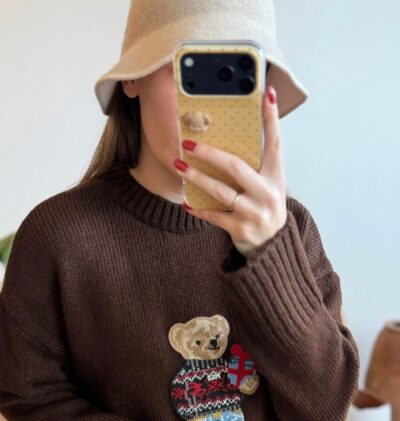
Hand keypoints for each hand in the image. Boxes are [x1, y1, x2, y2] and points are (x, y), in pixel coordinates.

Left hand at [172, 85, 286, 257]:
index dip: (271, 119)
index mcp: (276, 176)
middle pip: (236, 167)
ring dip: (197, 178)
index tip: (267, 94)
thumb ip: (255, 165)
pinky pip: (215, 216)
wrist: (272, 247)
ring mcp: (255, 212)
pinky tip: (186, 203)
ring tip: (179, 166)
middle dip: (210, 154)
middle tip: (189, 143)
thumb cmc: (264, 207)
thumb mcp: (268, 185)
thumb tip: (228, 139)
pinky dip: (199, 209)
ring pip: (221, 191)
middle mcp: (268, 193)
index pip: (275, 143)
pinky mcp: (241, 229)